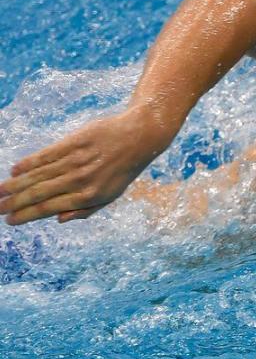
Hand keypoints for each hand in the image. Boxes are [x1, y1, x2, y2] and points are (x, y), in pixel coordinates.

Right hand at [0, 106, 172, 224]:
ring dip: (16, 184)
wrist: (138, 137)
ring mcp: (77, 160)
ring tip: (0, 192)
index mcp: (90, 196)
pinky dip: (29, 163)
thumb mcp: (111, 195)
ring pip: (39, 175)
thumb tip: (58, 219)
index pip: (51, 208)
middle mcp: (81, 179)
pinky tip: (15, 170)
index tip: (11, 220)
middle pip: (40, 193)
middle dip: (15, 202)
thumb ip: (85, 210)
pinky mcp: (74, 142)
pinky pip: (46, 155)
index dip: (28, 215)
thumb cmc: (122, 170)